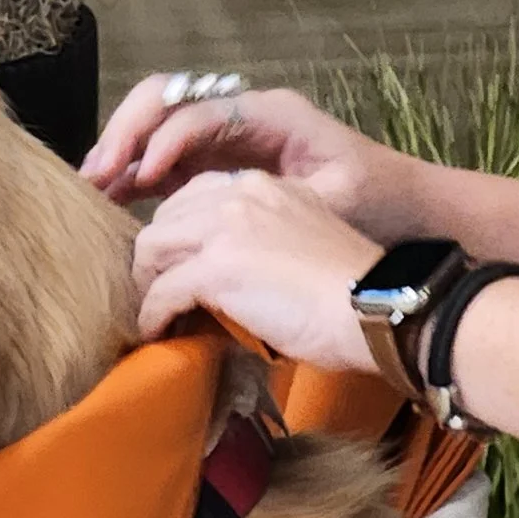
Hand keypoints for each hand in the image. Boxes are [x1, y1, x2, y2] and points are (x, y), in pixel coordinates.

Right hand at [85, 79, 416, 238]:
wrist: (402, 212)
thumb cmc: (378, 203)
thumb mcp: (339, 199)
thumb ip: (282, 201)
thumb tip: (224, 213)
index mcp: (271, 114)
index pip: (200, 111)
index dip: (166, 141)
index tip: (141, 179)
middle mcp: (241, 117)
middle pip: (166, 101)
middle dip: (127, 132)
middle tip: (96, 176)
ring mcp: (224, 141)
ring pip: (156, 126)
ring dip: (121, 151)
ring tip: (91, 188)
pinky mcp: (214, 170)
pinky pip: (163, 161)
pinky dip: (133, 175)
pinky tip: (111, 202)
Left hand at [130, 171, 381, 372]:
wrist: (371, 307)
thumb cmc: (346, 294)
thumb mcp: (299, 245)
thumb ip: (260, 243)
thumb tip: (223, 280)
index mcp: (264, 185)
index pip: (196, 195)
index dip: (178, 233)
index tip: (174, 265)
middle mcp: (240, 194)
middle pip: (165, 219)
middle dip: (154, 260)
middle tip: (156, 294)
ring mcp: (225, 228)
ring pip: (152, 248)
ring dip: (147, 285)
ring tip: (156, 315)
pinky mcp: (216, 267)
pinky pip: (162, 291)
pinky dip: (153, 315)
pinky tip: (158, 332)